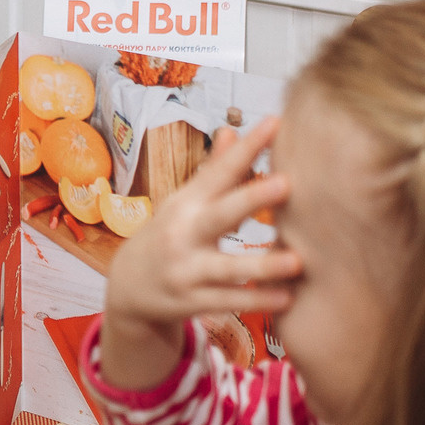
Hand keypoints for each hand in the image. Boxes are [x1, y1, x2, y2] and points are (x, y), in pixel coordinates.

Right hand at [100, 120, 300, 389]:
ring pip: (227, 268)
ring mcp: (185, 269)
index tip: (276, 122)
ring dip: (262, 265)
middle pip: (220, 213)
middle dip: (251, 198)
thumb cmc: (169, 236)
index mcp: (186, 203)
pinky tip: (287, 298)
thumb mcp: (184, 203)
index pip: (220, 171)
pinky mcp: (191, 301)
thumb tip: (231, 130)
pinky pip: (228, 302)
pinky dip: (257, 301)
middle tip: (287, 183)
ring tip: (297, 261)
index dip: (247, 148)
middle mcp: (183, 233)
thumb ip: (213, 171)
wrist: (128, 289)